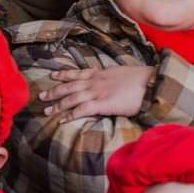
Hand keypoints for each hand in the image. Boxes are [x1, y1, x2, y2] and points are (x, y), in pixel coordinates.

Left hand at [40, 65, 154, 121]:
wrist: (152, 82)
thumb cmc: (144, 79)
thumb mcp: (124, 73)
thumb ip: (114, 77)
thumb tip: (113, 82)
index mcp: (101, 73)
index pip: (78, 72)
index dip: (64, 74)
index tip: (53, 75)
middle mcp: (95, 81)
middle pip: (69, 85)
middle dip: (55, 91)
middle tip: (41, 96)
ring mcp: (97, 92)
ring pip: (71, 98)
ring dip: (58, 104)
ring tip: (46, 110)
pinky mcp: (102, 104)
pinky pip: (81, 110)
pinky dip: (70, 115)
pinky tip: (61, 120)